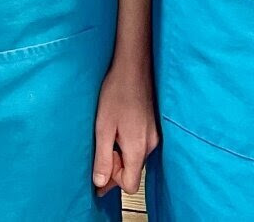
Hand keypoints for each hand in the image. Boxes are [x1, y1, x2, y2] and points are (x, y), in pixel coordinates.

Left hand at [91, 58, 158, 196]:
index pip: (130, 185)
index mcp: (138, 148)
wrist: (133, 68)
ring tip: (110, 134)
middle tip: (102, 146)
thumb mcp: (103, 128)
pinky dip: (128, 144)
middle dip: (116, 166)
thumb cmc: (116, 93)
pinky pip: (140, 146)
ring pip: (136, 159)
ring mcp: (154, 136)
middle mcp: (150, 145)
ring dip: (122, 154)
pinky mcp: (153, 128)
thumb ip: (103, 158)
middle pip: (133, 172)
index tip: (102, 163)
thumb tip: (100, 182)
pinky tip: (118, 129)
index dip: (113, 179)